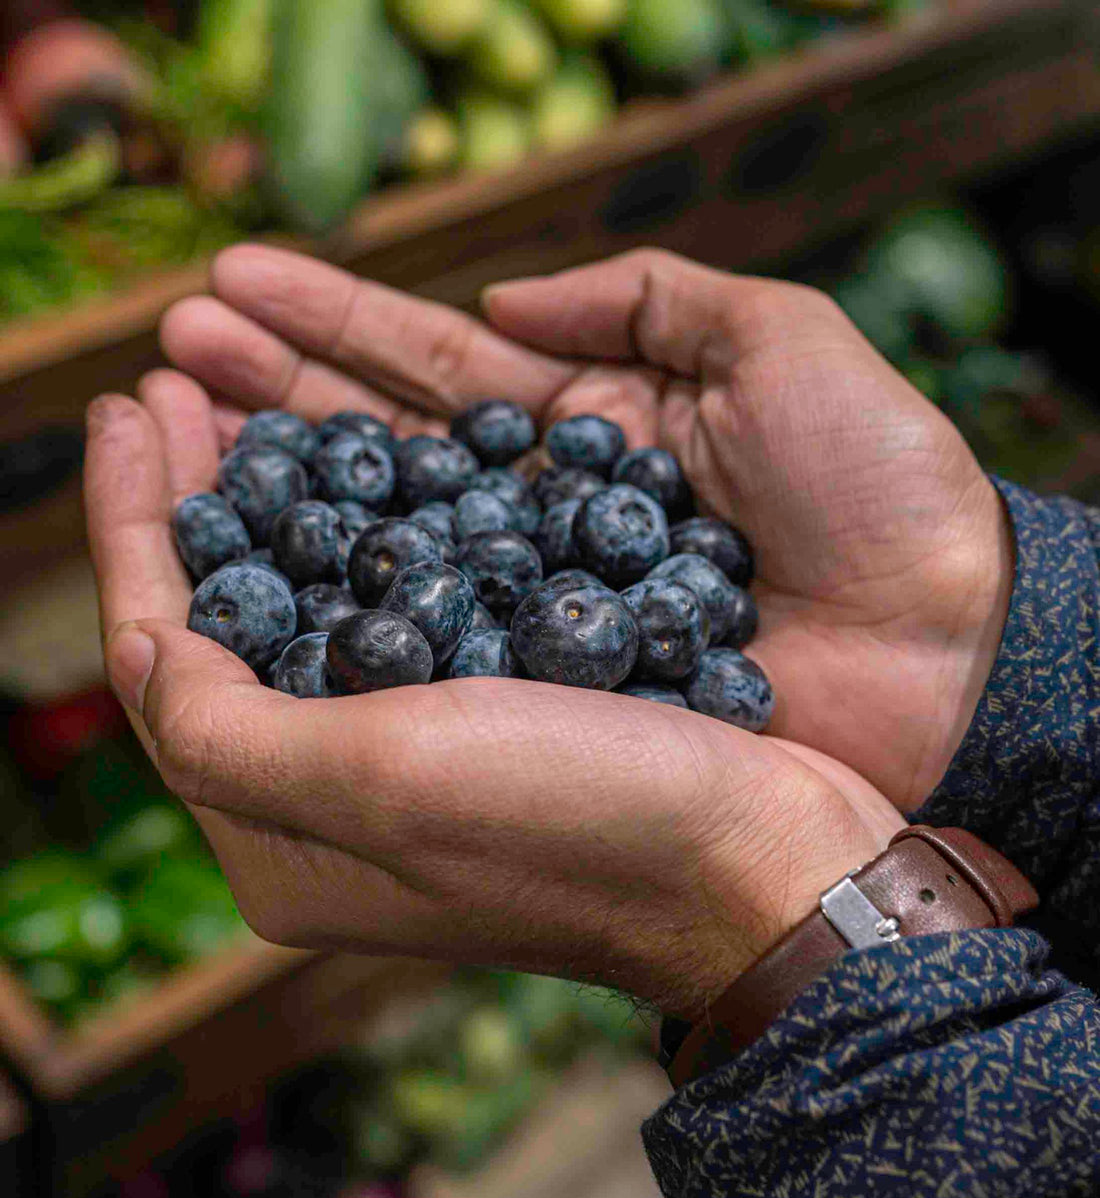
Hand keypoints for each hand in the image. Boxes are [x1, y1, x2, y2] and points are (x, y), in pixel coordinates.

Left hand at [86, 377, 903, 1020]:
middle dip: (195, 496)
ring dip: (275, 495)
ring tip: (246, 391)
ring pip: (309, 605)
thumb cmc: (581, 824)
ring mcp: (414, 762)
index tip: (127, 406)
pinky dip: (367, 526)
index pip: (161, 662)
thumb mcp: (384, 781)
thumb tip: (143, 644)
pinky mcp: (487, 722)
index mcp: (282, 838)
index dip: (132, 527)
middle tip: (177, 374)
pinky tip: (366, 458)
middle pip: (229, 627)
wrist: (762, 858)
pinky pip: (395, 608)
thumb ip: (226, 726)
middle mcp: (334, 805)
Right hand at [158, 246, 1012, 812]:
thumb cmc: (883, 492)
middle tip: (167, 357)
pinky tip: (261, 583)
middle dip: (276, 397)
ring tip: (175, 440)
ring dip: (283, 494)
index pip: (436, 367)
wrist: (949, 652)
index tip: (228, 287)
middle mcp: (545, 522)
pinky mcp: (553, 695)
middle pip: (385, 451)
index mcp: (593, 430)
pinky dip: (349, 615)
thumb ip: (646, 301)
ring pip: (386, 546)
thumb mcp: (780, 346)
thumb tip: (503, 304)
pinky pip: (434, 647)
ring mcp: (539, 613)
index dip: (332, 324)